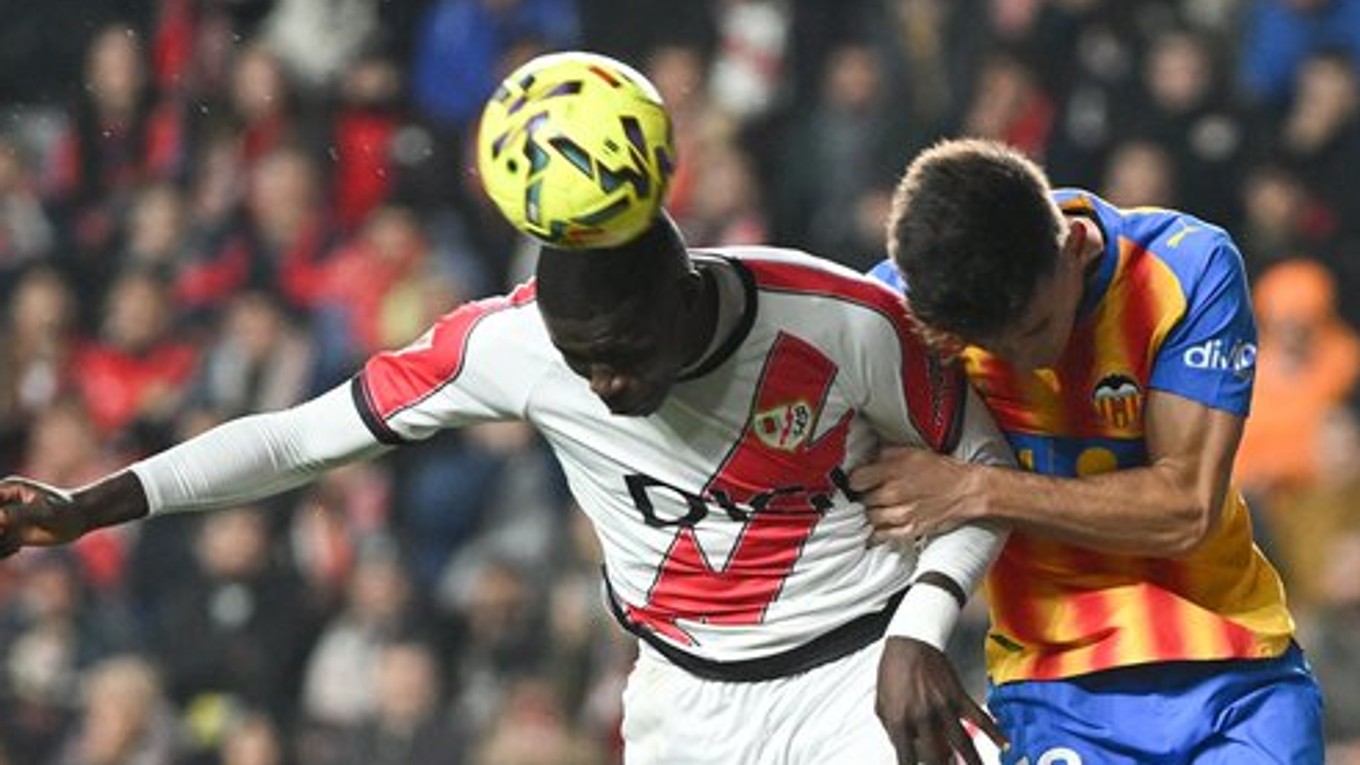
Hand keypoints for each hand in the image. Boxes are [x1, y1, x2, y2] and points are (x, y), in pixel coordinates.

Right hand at [0, 476, 83, 558]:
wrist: (80, 519)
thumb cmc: (66, 510)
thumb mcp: (45, 512)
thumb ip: (21, 514)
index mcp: (6, 489)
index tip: (3, 528)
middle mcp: (2, 502)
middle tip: (6, 536)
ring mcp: (5, 518)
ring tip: (15, 545)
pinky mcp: (11, 531)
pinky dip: (2, 550)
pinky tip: (18, 547)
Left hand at [850, 446, 978, 545]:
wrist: (967, 490)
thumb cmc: (942, 470)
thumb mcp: (911, 452)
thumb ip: (886, 455)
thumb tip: (869, 459)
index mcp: (893, 471)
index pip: (856, 480)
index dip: (855, 481)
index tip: (857, 482)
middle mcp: (894, 493)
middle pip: (863, 500)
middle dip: (865, 497)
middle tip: (870, 494)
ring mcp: (901, 513)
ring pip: (871, 518)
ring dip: (872, 513)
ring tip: (877, 508)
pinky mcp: (910, 529)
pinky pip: (883, 535)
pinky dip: (877, 532)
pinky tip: (877, 527)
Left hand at [876, 636, 1006, 764]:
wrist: (909, 642)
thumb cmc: (893, 670)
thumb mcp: (881, 703)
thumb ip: (891, 729)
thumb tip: (905, 747)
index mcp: (900, 720)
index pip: (906, 758)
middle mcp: (923, 717)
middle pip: (938, 757)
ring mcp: (943, 707)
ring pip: (963, 744)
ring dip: (972, 762)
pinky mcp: (959, 696)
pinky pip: (980, 718)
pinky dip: (995, 732)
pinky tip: (1005, 743)